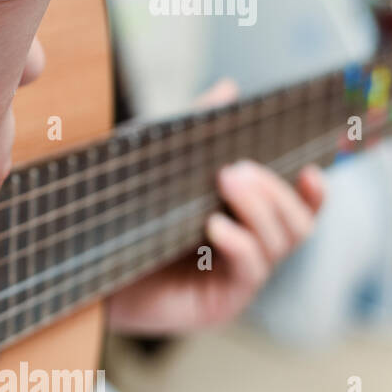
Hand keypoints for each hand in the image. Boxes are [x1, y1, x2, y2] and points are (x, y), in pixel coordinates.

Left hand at [107, 80, 325, 331]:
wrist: (78, 266)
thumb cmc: (119, 216)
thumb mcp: (159, 166)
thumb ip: (196, 130)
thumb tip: (228, 87)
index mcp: (241, 221)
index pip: (295, 207)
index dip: (313, 192)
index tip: (310, 169)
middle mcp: (246, 251)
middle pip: (295, 224)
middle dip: (273, 191)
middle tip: (236, 169)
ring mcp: (235, 280)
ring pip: (278, 245)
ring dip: (259, 209)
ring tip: (227, 181)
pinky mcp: (217, 303)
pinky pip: (249, 272)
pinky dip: (240, 244)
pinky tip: (215, 225)